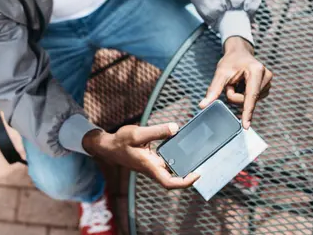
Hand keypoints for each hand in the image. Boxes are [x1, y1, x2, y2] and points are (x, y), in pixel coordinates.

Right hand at [82, 123, 199, 189]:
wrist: (108, 146)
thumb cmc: (120, 141)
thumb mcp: (137, 133)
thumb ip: (157, 131)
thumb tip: (175, 128)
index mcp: (150, 166)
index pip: (170, 182)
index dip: (185, 182)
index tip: (197, 175)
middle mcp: (153, 169)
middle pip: (174, 179)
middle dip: (189, 175)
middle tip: (203, 163)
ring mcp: (152, 166)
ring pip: (171, 172)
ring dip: (184, 168)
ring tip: (197, 156)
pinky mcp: (151, 161)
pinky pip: (167, 163)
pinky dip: (176, 159)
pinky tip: (182, 149)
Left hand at [199, 36, 271, 128]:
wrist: (239, 53)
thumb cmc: (230, 61)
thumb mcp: (220, 73)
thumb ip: (213, 90)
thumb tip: (203, 105)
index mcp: (256, 71)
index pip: (250, 96)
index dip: (247, 112)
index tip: (245, 126)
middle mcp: (266, 77)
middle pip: (247, 100)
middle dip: (235, 95)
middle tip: (232, 82)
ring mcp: (268, 83)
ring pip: (249, 101)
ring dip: (240, 95)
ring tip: (239, 82)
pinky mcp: (267, 88)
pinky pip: (252, 100)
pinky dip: (244, 95)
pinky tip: (244, 85)